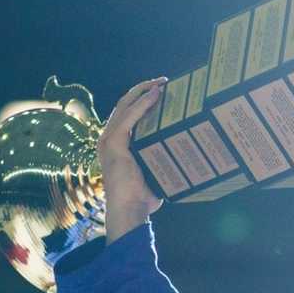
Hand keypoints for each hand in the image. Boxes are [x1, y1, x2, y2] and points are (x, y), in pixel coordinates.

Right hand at [97, 76, 166, 240]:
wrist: (130, 210)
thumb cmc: (141, 197)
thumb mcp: (152, 171)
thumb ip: (160, 159)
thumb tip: (184, 155)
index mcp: (116, 143)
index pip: (127, 113)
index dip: (141, 99)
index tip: (160, 91)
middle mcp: (109, 138)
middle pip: (124, 104)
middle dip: (143, 89)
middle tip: (164, 81)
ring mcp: (109, 139)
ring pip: (125, 105)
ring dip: (143, 91)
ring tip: (161, 82)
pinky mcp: (114, 143)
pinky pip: (129, 117)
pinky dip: (142, 104)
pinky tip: (155, 96)